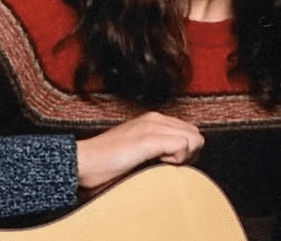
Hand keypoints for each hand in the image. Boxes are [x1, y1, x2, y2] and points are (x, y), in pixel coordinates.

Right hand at [75, 111, 203, 188]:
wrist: (84, 162)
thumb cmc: (107, 162)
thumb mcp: (139, 151)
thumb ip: (158, 148)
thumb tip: (179, 157)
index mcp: (153, 120)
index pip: (189, 131)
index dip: (186, 151)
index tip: (169, 161)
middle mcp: (155, 119)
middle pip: (196, 134)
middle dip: (189, 152)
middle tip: (166, 163)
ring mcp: (152, 127)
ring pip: (194, 138)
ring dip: (182, 157)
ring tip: (159, 163)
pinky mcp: (149, 139)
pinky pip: (182, 146)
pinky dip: (176, 160)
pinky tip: (157, 163)